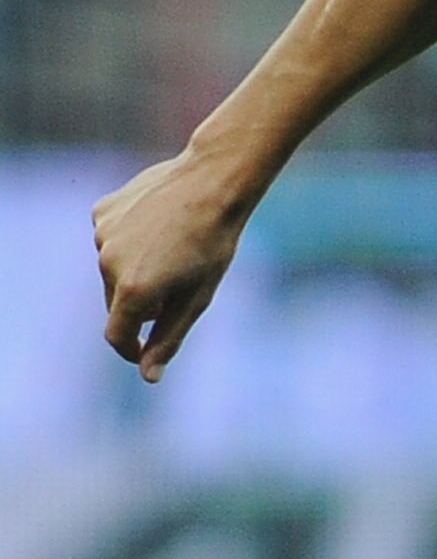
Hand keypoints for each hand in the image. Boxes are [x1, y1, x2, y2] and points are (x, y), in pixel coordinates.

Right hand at [93, 149, 247, 382]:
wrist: (211, 181)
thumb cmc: (213, 244)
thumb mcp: (197, 299)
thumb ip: (169, 338)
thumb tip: (148, 377)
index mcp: (132, 290)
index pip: (117, 336)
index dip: (132, 349)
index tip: (146, 351)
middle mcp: (108, 263)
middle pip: (116, 304)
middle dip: (141, 307)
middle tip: (179, 287)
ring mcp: (102, 234)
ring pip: (112, 271)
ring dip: (134, 273)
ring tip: (172, 252)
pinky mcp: (101, 211)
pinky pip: (111, 239)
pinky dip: (129, 243)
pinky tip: (158, 227)